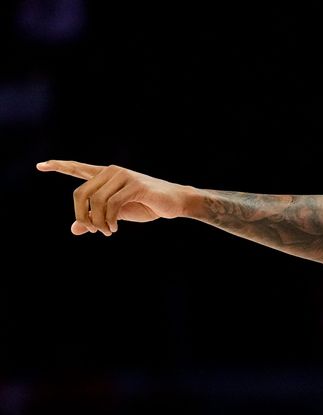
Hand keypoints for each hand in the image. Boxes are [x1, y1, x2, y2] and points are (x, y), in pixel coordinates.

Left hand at [37, 160, 190, 235]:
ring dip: (98, 222)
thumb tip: (74, 229)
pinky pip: (112, 204)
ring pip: (96, 201)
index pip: (78, 168)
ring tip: (107, 232)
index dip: (59, 166)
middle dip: (82, 215)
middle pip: (81, 193)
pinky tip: (114, 229)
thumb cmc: (146, 206)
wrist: (174, 203)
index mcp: (106, 176)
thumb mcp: (117, 215)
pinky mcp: (135, 185)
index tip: (40, 165)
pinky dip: (110, 220)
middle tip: (92, 231)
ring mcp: (123, 177)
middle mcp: (112, 172)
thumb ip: (96, 219)